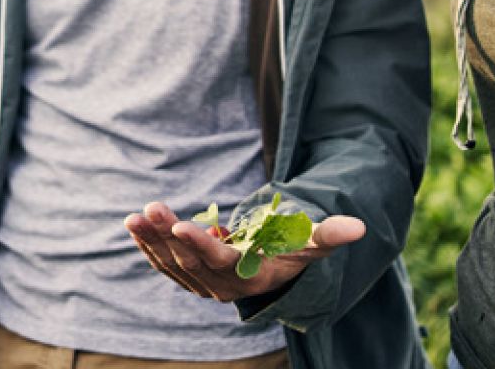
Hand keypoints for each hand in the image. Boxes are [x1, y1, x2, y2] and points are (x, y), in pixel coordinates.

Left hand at [124, 200, 365, 301]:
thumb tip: (359, 227)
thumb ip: (329, 234)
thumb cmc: (294, 251)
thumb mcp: (311, 243)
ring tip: (136, 215)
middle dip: (168, 235)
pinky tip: (135, 224)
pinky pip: (163, 262)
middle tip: (151, 208)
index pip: (221, 264)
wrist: (273, 270)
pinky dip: (148, 245)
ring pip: (171, 262)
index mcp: (250, 278)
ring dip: (152, 239)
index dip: (200, 246)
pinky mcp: (188, 277)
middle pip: (190, 261)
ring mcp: (201, 283)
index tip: (180, 227)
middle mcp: (222, 286)